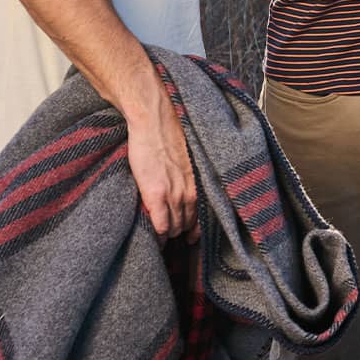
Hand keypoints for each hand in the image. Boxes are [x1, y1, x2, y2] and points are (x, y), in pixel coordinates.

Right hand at [125, 80, 197, 242]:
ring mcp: (175, 194)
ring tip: (163, 239)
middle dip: (181, 232)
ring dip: (169, 233)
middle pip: (189, 224)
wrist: (156, 121)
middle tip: (174, 237)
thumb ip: (192, 176)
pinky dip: (158, 233)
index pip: (204, 214)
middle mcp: (192, 191)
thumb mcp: (190, 158)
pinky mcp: (156, 195)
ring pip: (175, 227)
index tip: (192, 236)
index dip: (197, 228)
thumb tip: (189, 186)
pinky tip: (154, 237)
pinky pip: (160, 225)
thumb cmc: (172, 135)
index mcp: (202, 181)